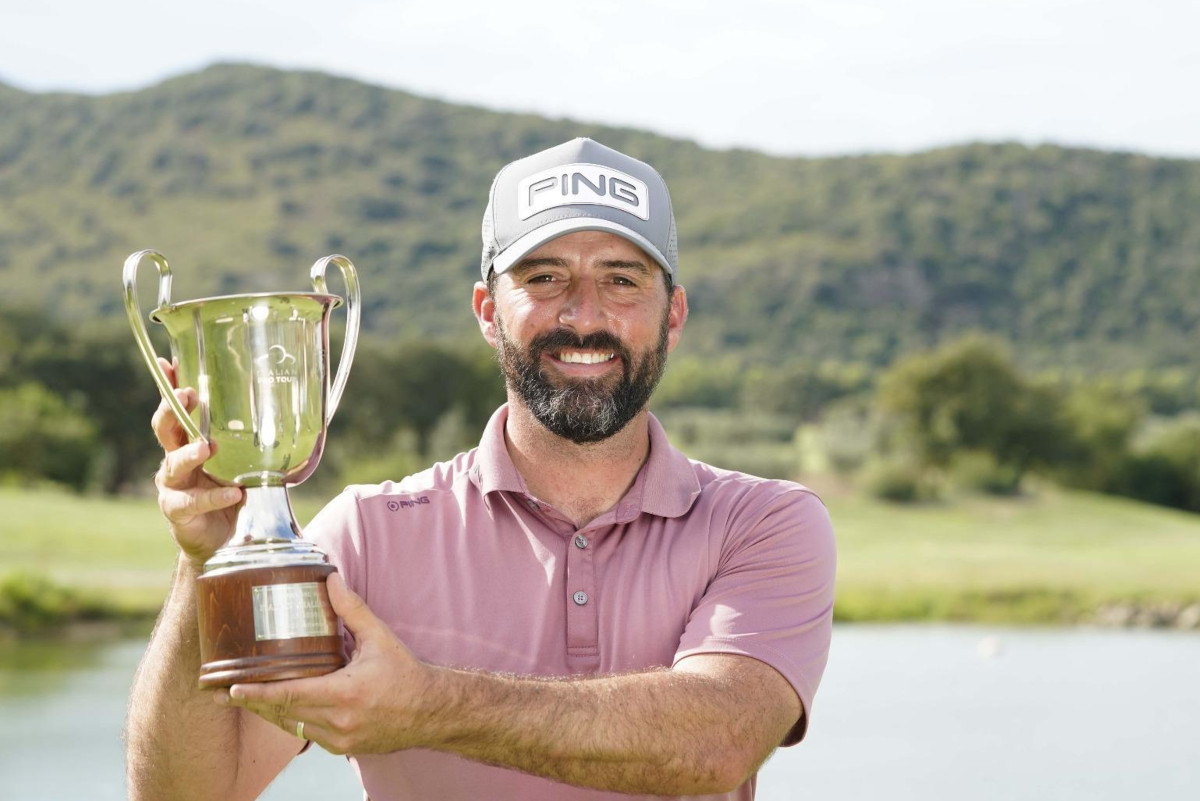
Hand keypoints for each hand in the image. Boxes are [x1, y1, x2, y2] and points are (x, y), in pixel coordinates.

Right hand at [152, 357, 241, 567]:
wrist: (221, 541)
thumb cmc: (232, 493)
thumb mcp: (244, 463)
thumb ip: (254, 442)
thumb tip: (293, 412)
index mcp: (189, 442)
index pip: (176, 409)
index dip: (169, 386)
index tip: (167, 363)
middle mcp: (175, 460)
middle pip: (165, 429)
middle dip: (173, 410)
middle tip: (189, 396)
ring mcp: (173, 486)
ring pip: (172, 464)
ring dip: (190, 454)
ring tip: (207, 447)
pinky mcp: (178, 511)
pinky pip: (193, 501)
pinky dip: (214, 497)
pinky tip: (234, 494)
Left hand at [216, 572, 435, 755]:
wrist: (432, 711)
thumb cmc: (406, 673)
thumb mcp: (380, 638)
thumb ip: (352, 609)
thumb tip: (331, 578)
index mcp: (346, 692)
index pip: (290, 695)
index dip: (257, 695)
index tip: (232, 691)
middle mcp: (339, 720)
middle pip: (284, 713)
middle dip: (254, 704)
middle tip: (225, 695)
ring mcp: (341, 739)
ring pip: (293, 727)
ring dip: (270, 714)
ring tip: (246, 701)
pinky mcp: (344, 748)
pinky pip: (308, 735)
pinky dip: (293, 721)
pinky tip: (283, 709)